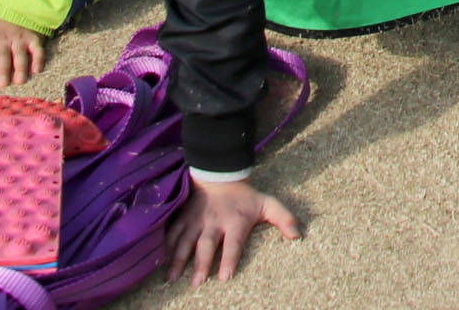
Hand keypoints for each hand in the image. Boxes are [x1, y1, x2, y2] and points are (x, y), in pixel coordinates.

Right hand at [165, 177, 302, 283]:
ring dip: (178, 259)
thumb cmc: (246, 197)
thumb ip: (284, 219)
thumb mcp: (268, 204)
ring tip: (171, 278)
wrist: (221, 175)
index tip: (224, 277)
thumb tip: (297, 236)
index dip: (228, 259)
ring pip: (185, 240)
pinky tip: (161, 261)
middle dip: (200, 264)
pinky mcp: (184, 217)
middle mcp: (214, 221)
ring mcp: (197, 219)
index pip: (233, 243)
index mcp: (235, 220)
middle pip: (206, 244)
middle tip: (196, 283)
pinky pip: (173, 232)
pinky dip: (167, 246)